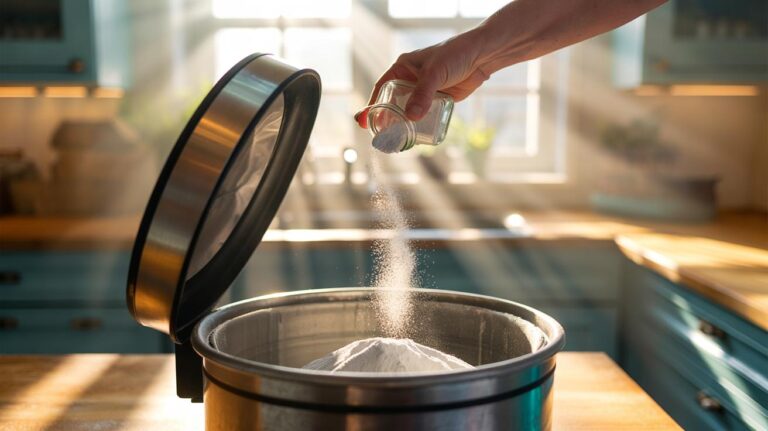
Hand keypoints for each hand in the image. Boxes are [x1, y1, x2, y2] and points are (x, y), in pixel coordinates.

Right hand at [355, 29, 490, 128]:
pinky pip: (424, 116)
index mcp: (402, 68)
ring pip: (408, 112)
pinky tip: (415, 137)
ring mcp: (424, 92)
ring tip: (395, 142)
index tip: (363, 121)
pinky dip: (419, 126)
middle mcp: (410, 81)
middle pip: (393, 103)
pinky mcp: (437, 100)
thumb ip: (423, 94)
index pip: (382, 89)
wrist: (483, 54)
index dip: (372, 105)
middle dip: (385, 120)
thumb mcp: (435, 73)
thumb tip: (411, 118)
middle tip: (379, 137)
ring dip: (402, 126)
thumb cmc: (455, 54)